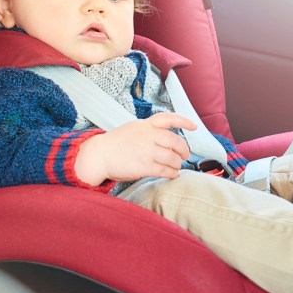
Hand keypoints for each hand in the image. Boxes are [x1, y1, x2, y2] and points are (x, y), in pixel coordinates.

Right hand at [74, 113, 195, 185]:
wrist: (99, 155)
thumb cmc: (115, 143)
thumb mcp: (133, 128)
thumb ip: (149, 129)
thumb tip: (167, 136)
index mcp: (145, 125)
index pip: (168, 118)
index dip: (184, 122)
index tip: (194, 126)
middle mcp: (147, 136)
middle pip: (176, 142)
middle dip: (184, 150)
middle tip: (185, 156)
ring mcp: (146, 151)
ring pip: (172, 158)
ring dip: (178, 164)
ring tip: (177, 167)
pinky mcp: (143, 166)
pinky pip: (165, 171)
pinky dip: (172, 173)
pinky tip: (172, 174)